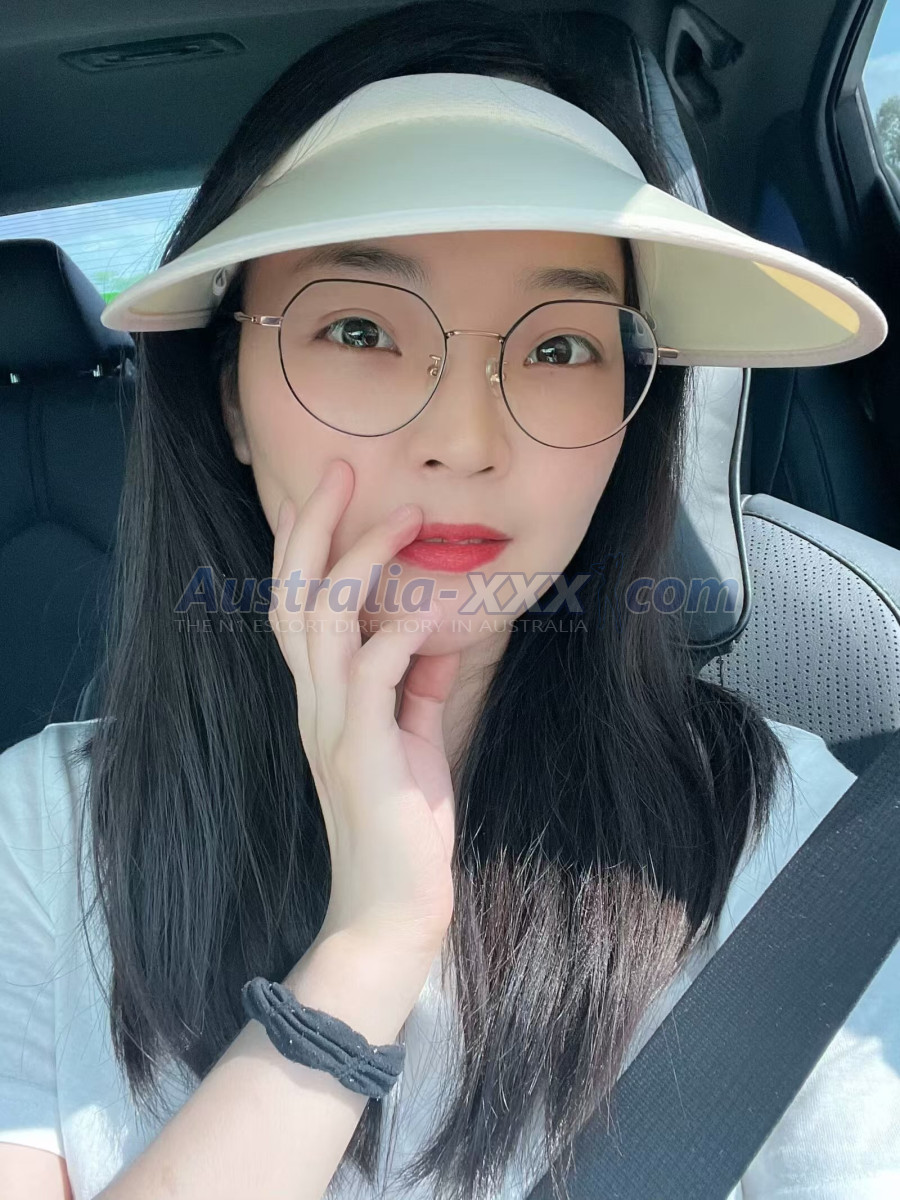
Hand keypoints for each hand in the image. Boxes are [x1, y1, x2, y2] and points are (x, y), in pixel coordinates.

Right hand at [269, 460, 461, 955]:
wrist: (393, 908)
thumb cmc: (402, 824)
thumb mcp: (411, 737)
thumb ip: (415, 682)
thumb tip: (433, 630)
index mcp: (321, 696)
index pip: (295, 606)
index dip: (301, 548)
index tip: (320, 494)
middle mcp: (313, 701)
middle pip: (293, 595)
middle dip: (313, 527)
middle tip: (338, 469)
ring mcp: (331, 723)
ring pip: (325, 619)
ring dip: (362, 560)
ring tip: (403, 515)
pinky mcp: (362, 750)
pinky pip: (373, 671)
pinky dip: (401, 631)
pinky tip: (434, 609)